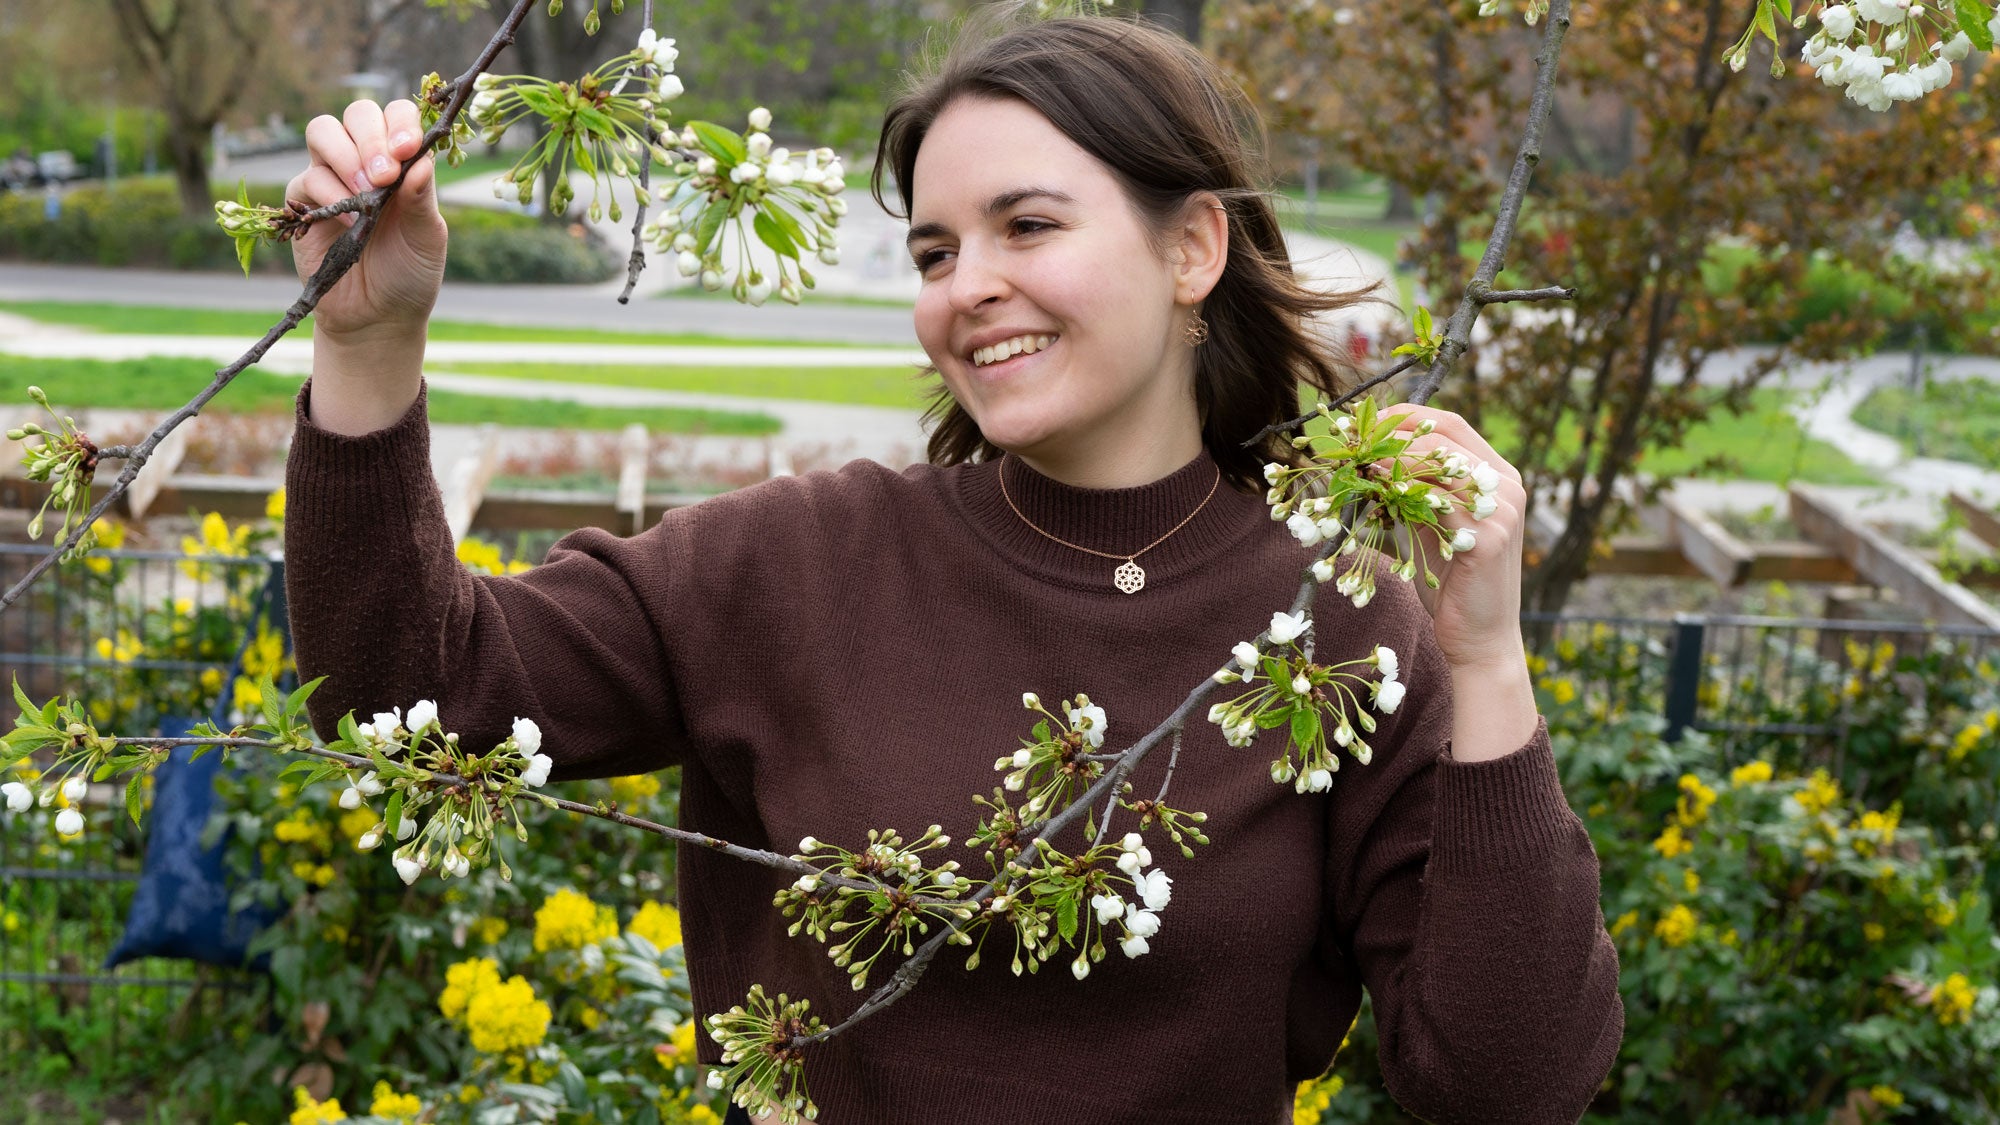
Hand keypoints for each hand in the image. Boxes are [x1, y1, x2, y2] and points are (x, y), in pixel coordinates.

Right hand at [286, 99, 447, 343]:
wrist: (379, 316)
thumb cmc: (410, 272)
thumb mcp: (428, 237)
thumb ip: (422, 198)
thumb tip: (421, 159)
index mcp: (402, 161)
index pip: (397, 115)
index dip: (400, 123)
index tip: (409, 150)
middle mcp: (366, 160)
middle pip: (358, 113)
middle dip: (372, 138)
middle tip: (384, 175)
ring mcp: (332, 176)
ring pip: (324, 131)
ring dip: (345, 155)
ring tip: (365, 194)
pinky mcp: (304, 202)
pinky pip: (306, 177)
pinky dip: (327, 191)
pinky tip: (348, 218)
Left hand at [1380, 404, 1528, 670]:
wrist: (1479, 639)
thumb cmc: (1451, 584)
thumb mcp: (1431, 527)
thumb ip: (1414, 493)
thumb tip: (1368, 462)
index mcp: (1497, 477)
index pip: (1451, 425)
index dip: (1406, 415)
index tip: (1363, 419)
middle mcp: (1506, 486)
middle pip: (1445, 435)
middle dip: (1392, 430)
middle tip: (1351, 435)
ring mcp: (1501, 511)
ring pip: (1439, 463)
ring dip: (1391, 456)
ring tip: (1354, 458)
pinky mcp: (1489, 539)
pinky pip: (1437, 501)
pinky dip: (1401, 489)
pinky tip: (1373, 488)